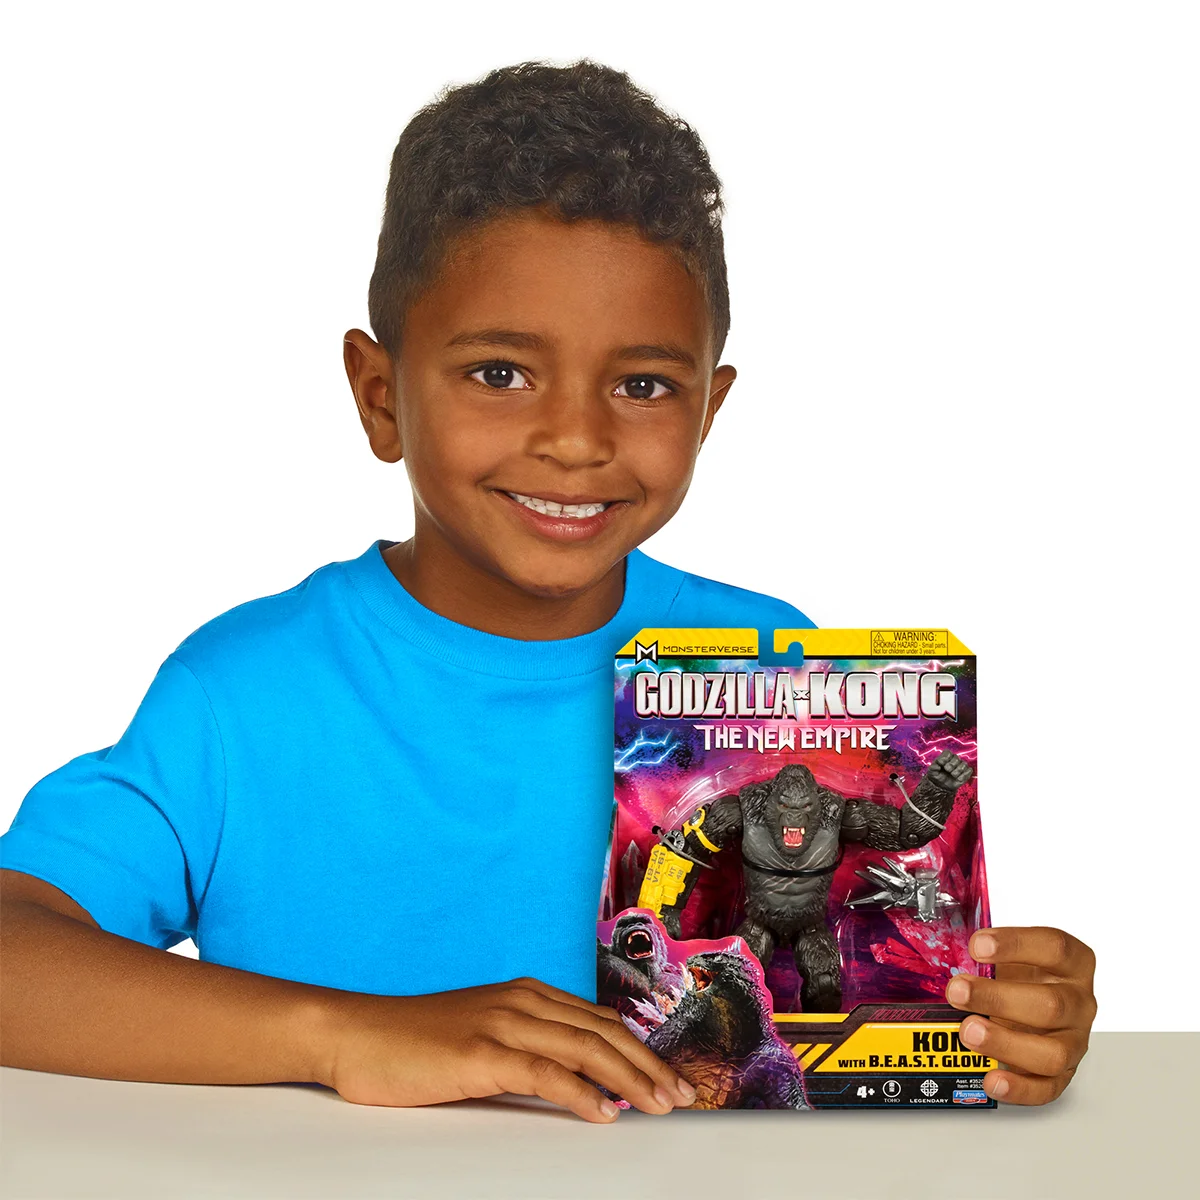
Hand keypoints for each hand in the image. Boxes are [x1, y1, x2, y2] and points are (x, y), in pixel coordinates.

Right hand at [318, 976, 695, 1122]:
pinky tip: (604, 1114)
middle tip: (682, 1095)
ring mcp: (501, 1022)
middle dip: (649, 1064)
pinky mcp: (480, 1052)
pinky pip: (544, 1071)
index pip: (599, 1021)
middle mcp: (521, 1000)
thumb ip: (527, 1048)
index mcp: (526, 995)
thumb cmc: (415, 1044)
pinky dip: (580, 1092)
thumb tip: (578, 1080)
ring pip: (584, 1047)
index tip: (669, 1076)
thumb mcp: (482, 1038)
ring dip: (630, 1078)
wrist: (357, 1034)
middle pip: (603, 1031)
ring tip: (659, 1105)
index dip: (640, 1049)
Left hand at [926, 751, 973, 790]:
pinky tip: (958, 779)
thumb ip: (933, 767)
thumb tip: (937, 766)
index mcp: (945, 756)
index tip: (941, 764)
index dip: (945, 758)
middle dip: (951, 765)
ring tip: (952, 775)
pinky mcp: (967, 771)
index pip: (948, 752)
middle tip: (947, 771)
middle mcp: (954, 759)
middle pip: (956, 758)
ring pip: (963, 764)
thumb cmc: (937, 776)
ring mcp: (961, 765)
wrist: (942, 786)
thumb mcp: (931, 772)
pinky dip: (963, 775)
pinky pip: (969, 770)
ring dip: (957, 771)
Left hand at [945, 927, 1096, 1104]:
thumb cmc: (1022, 977)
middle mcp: (1079, 1002)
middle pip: (1052, 1004)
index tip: (977, 946)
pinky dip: (1019, 1087)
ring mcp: (1075, 1041)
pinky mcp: (1064, 1074)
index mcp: (1073, 963)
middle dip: (998, 998)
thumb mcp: (1009, 956)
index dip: (1015, 945)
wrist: (1036, 1007)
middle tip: (958, 991)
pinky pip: (1047, 1087)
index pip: (1055, 948)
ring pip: (1054, 1052)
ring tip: (968, 1032)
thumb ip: (986, 956)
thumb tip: (943, 956)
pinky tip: (991, 1079)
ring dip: (1006, 1043)